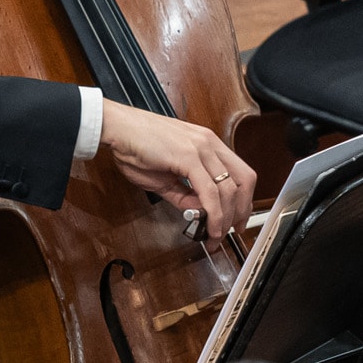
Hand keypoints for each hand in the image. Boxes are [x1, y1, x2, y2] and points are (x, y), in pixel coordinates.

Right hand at [101, 102, 258, 240]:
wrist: (117, 128)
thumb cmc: (137, 146)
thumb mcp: (165, 177)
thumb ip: (185, 195)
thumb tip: (199, 212)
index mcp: (208, 144)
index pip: (240, 174)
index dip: (244, 200)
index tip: (238, 219)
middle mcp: (210, 143)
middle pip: (244, 181)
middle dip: (242, 212)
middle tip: (233, 231)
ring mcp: (201, 148)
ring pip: (228, 189)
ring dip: (225, 218)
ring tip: (216, 234)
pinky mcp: (188, 156)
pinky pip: (209, 191)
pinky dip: (214, 213)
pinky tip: (209, 225)